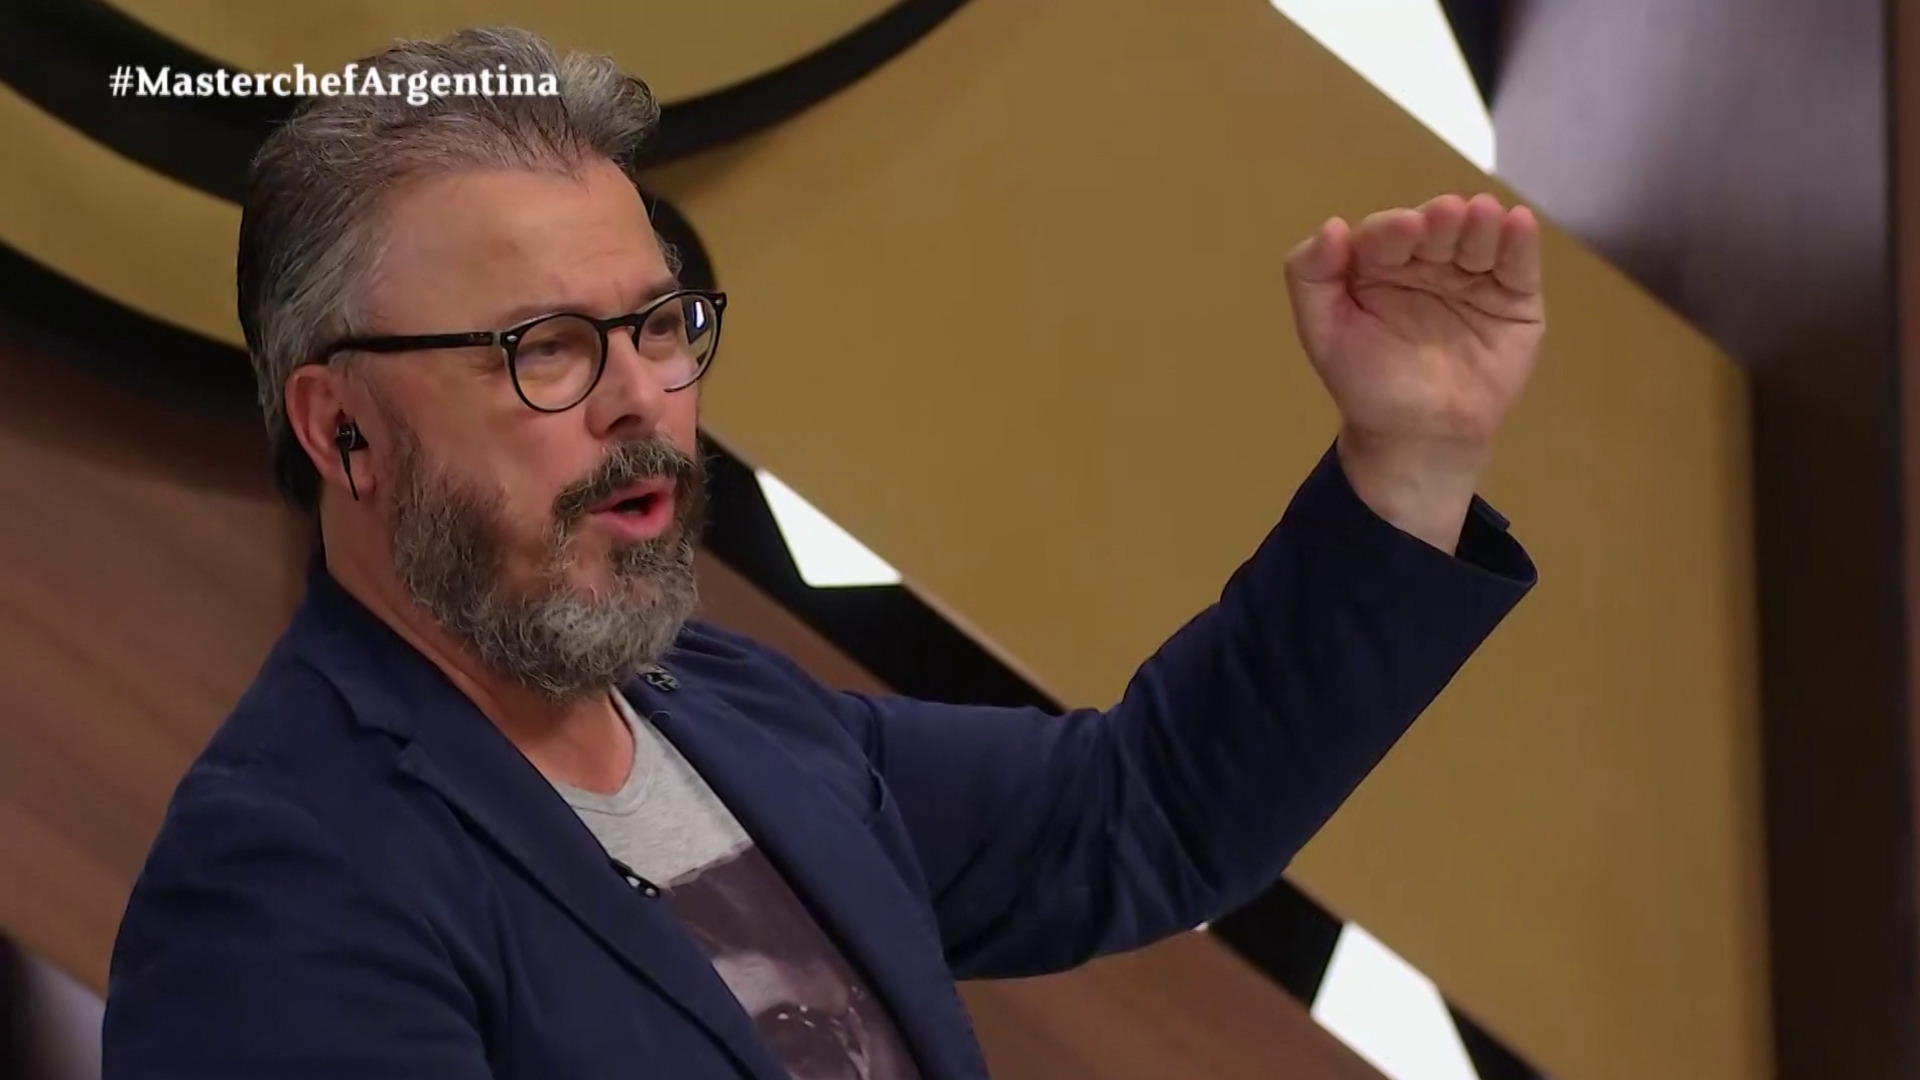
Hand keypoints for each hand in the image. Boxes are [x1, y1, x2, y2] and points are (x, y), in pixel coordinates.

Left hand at [1284, 193, 1543, 549]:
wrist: (1419, 439)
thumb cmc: (1367, 384)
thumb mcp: (1323, 333)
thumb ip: (1312, 278)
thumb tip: (1332, 225)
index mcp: (1380, 263)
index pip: (1386, 235)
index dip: (1392, 230)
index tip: (1404, 229)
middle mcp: (1427, 261)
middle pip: (1436, 231)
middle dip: (1440, 221)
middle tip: (1447, 214)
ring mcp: (1473, 277)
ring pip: (1478, 240)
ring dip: (1480, 224)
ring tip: (1483, 214)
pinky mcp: (1513, 298)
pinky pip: (1518, 266)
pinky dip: (1520, 243)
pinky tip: (1517, 223)